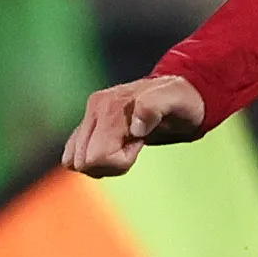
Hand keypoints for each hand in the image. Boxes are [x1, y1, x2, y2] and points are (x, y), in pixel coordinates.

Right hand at [62, 73, 206, 176]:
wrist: (182, 93)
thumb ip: (154, 107)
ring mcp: (89, 117)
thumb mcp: (176, 101)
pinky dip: (97, 160)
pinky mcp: (89, 125)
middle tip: (134, 145)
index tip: (139, 143)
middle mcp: (94, 110)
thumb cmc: (182, 100)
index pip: (96, 157)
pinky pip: (75, 154)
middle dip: (111, 164)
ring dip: (103, 163)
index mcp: (109, 107)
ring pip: (75, 160)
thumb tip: (135, 127)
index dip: (119, 161)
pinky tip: (118, 147)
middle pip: (82, 162)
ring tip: (127, 145)